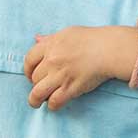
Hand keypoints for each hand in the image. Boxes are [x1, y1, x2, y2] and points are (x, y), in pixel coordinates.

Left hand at [23, 25, 137, 110]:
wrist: (109, 49)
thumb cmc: (92, 39)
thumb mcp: (68, 33)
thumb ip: (51, 38)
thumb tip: (37, 39)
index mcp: (51, 44)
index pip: (29, 59)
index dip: (27, 69)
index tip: (31, 75)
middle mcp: (52, 60)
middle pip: (34, 77)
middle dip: (36, 83)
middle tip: (43, 85)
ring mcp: (60, 75)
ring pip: (37, 93)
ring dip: (35, 100)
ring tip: (37, 102)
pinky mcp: (70, 88)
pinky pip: (54, 102)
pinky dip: (52, 105)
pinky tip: (55, 103)